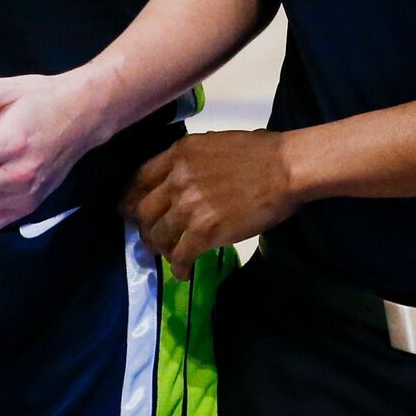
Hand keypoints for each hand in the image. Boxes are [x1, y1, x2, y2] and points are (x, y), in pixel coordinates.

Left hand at [121, 130, 300, 277]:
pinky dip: (179, 267)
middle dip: (143, 228)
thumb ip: (189, 160)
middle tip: (149, 239)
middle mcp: (176, 179)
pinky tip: (185, 272)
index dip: (131, 198)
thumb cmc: (258, 152)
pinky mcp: (205, 231)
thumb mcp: (212, 143)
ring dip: (161, 249)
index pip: (139, 178)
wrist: (285, 168)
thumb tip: (181, 176)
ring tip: (170, 255)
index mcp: (178, 154)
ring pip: (158, 235)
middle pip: (143, 210)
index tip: (130, 210)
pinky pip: (180, 255)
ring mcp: (188, 206)